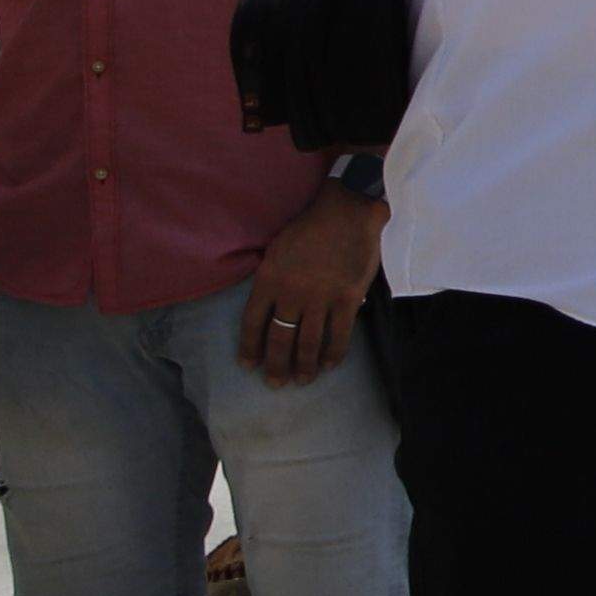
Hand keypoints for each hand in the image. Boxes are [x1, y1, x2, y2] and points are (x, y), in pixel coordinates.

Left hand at [241, 188, 385, 387]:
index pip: (253, 322)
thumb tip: (273, 307)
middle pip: (279, 338)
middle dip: (275, 364)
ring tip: (302, 381)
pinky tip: (329, 365)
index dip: (249, 347)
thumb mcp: (277, 251)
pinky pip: (339, 334)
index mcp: (268, 279)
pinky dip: (333, 353)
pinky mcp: (347, 299)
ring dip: (303, 365)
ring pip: (308, 341)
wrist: (346, 212)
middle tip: (275, 383)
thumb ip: (273, 279)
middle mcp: (291, 293)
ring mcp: (320, 298)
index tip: (248, 365)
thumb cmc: (310, 227)